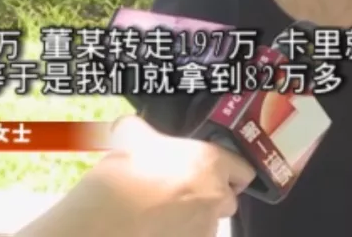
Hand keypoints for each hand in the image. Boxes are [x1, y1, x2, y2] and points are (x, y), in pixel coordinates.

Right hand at [13, 115, 255, 236]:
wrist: (107, 220)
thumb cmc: (123, 178)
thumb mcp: (130, 139)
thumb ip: (139, 129)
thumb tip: (129, 125)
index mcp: (211, 161)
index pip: (244, 169)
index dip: (230, 171)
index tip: (216, 172)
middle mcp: (216, 194)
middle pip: (228, 197)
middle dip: (211, 195)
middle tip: (183, 190)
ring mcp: (206, 225)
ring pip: (210, 220)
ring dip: (195, 216)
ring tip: (164, 209)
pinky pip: (195, 236)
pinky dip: (183, 232)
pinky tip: (159, 225)